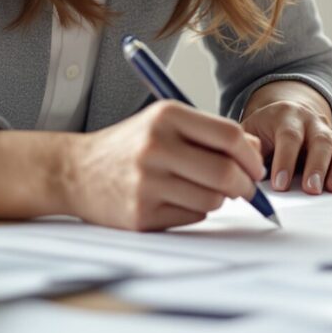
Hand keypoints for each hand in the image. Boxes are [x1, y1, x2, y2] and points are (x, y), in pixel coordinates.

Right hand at [58, 100, 265, 230]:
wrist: (75, 172)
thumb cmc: (129, 146)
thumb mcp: (165, 123)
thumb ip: (211, 133)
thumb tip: (256, 152)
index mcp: (166, 116)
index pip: (230, 136)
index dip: (252, 155)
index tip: (255, 165)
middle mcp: (156, 147)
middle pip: (226, 173)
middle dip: (246, 185)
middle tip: (246, 187)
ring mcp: (147, 183)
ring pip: (213, 199)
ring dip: (220, 198)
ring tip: (205, 189)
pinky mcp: (141, 215)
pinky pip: (193, 217)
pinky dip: (196, 210)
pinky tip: (179, 199)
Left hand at [241, 80, 331, 194]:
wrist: (288, 112)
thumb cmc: (265, 130)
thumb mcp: (251, 131)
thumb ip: (247, 149)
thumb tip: (244, 173)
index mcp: (287, 116)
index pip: (289, 137)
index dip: (286, 161)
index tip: (280, 185)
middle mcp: (313, 122)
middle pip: (321, 141)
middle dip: (317, 166)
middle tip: (311, 189)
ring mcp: (330, 134)